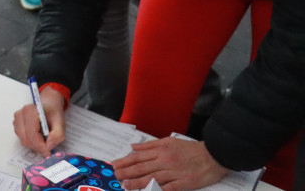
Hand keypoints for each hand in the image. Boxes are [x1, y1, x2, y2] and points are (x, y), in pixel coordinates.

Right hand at [12, 85, 65, 157]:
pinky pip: (21, 138)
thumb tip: (49, 147)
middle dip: (37, 147)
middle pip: (26, 139)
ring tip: (44, 141)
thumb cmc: (53, 113)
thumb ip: (57, 135)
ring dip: (34, 145)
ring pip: (23, 140)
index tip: (48, 152)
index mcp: (30, 111)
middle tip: (47, 149)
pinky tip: (38, 137)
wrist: (48, 104)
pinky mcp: (16, 124)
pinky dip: (30, 142)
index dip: (40, 146)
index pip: (32, 134)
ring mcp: (16, 119)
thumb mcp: (60, 123)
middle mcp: (20, 114)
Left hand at [113, 138, 227, 190]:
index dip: (125, 161)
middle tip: (115, 176)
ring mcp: (174, 173)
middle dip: (127, 172)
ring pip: (152, 178)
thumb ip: (150, 145)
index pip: (138, 157)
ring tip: (125, 185)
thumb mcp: (169, 141)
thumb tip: (134, 147)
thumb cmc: (190, 149)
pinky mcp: (183, 183)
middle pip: (142, 167)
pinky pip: (168, 188)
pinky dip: (157, 190)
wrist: (213, 155)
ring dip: (137, 182)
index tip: (115, 165)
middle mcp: (165, 161)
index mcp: (161, 150)